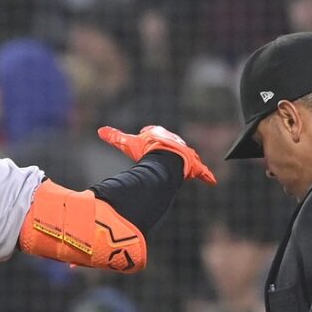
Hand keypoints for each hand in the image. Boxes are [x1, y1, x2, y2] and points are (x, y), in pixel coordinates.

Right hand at [97, 125, 216, 184]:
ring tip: (182, 168)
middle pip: (170, 144)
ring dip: (184, 161)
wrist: (165, 158)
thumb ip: (115, 137)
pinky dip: (206, 175)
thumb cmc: (147, 150)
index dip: (149, 136)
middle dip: (167, 148)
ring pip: (185, 157)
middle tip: (161, 156)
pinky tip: (212, 181)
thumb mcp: (129, 143)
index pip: (154, 132)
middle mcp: (174, 141)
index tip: (145, 138)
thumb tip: (99, 130)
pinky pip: (201, 171)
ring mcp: (185, 153)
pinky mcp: (194, 165)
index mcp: (159, 134)